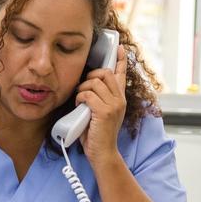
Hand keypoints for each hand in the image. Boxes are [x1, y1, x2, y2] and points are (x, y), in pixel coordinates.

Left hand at [77, 45, 127, 166]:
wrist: (103, 153)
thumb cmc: (98, 134)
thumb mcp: (101, 113)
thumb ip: (99, 99)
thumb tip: (88, 84)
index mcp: (120, 99)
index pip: (122, 74)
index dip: (121, 59)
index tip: (120, 48)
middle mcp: (120, 99)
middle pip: (105, 73)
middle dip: (90, 76)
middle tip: (84, 88)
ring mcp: (114, 105)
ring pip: (95, 82)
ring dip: (82, 88)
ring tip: (80, 99)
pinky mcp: (105, 112)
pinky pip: (88, 94)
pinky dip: (80, 98)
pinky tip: (79, 105)